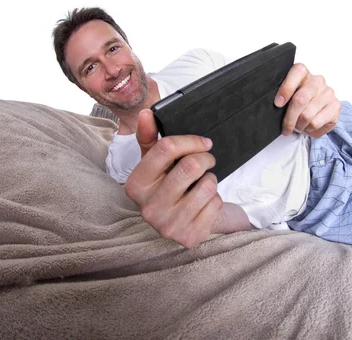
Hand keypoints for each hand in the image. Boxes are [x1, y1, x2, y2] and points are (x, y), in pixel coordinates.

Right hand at [124, 109, 222, 247]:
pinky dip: (215, 199)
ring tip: (203, 184)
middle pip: (191, 166)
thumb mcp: (155, 163)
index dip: (191, 141)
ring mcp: (168, 225)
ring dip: (211, 180)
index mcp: (135, 185)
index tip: (203, 143)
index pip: (166, 148)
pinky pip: (215, 205)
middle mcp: (148, 208)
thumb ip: (150, 137)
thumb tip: (147, 114)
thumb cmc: (168, 187)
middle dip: (206, 159)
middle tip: (207, 161)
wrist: (184, 223)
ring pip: (207, 186)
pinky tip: (204, 203)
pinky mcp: (189, 237)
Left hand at [274, 63, 340, 137]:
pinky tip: (309, 127)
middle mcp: (317, 80)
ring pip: (307, 115)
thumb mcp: (289, 97)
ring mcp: (328, 93)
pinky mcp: (336, 107)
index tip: (278, 104)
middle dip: (289, 118)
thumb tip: (275, 106)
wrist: (320, 111)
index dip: (286, 89)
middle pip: (300, 100)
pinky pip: (316, 123)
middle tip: (286, 128)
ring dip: (299, 126)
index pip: (297, 73)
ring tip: (298, 127)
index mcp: (304, 73)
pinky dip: (309, 130)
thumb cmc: (300, 103)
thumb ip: (283, 97)